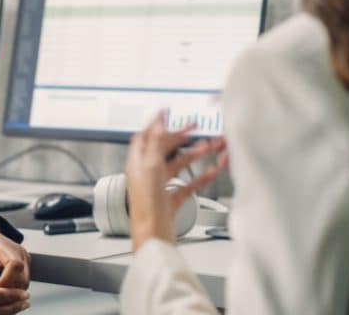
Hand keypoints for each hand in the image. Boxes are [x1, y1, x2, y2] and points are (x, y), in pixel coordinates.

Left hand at [0, 219, 30, 290]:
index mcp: (4, 245)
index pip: (15, 265)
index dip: (6, 282)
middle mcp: (18, 251)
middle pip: (23, 277)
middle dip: (8, 291)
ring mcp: (22, 258)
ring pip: (24, 282)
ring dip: (11, 292)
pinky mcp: (22, 264)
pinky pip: (21, 281)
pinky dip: (12, 288)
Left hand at [125, 111, 227, 251]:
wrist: (153, 236)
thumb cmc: (147, 206)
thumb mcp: (150, 168)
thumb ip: (154, 145)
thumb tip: (156, 125)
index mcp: (137, 163)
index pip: (144, 136)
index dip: (155, 122)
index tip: (167, 111)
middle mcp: (147, 173)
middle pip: (164, 149)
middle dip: (181, 137)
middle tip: (195, 127)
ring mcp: (159, 187)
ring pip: (178, 165)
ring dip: (194, 155)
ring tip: (210, 147)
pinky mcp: (171, 201)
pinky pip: (188, 184)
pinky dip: (200, 176)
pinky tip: (211, 171)